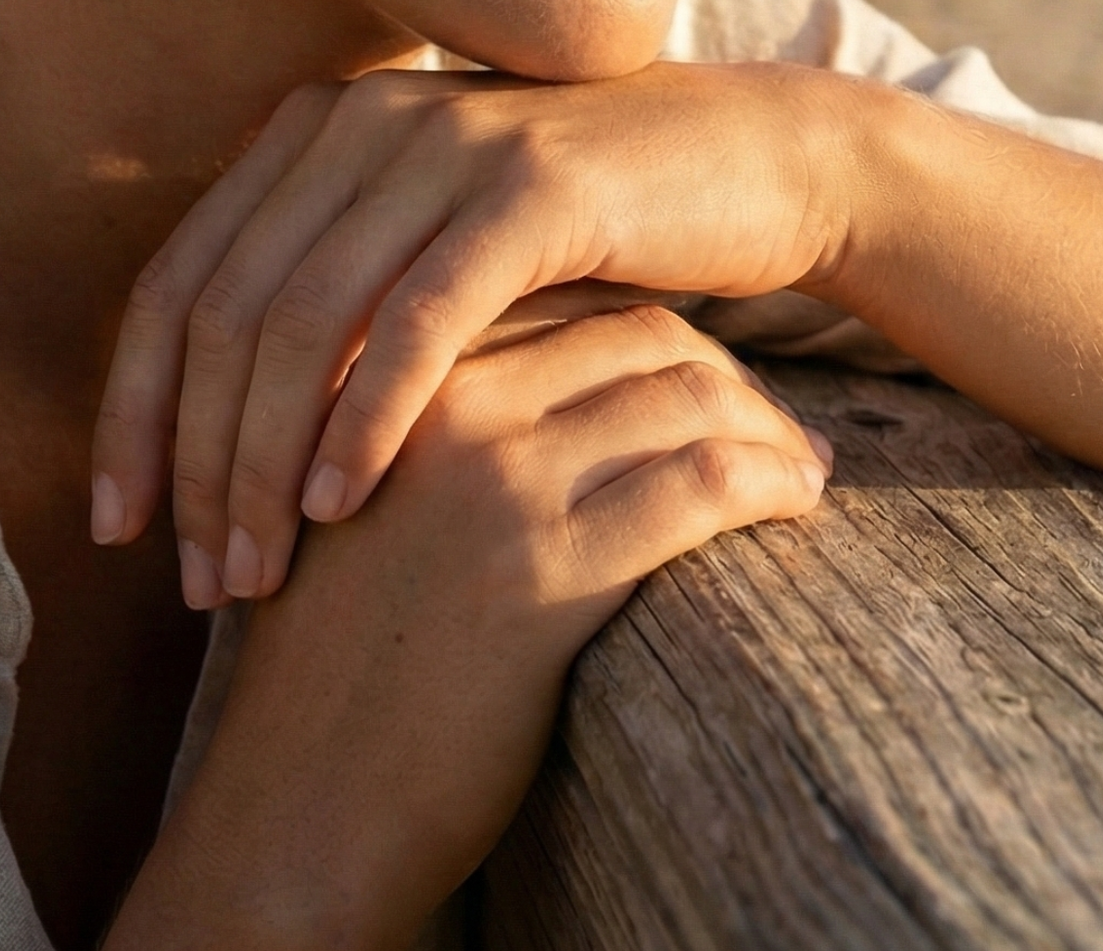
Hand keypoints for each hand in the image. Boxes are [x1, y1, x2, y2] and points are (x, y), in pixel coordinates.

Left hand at [90, 61, 857, 604]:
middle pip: (225, 309)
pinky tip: (341, 503)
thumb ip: (332, 286)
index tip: (116, 528)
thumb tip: (213, 411)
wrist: (746, 162)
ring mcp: (442, 145)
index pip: (179, 281)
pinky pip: (416, 318)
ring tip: (255, 571)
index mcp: (315, 130)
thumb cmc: (578, 232)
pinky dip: (366, 417)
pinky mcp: (528, 190)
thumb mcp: (430, 243)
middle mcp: (360, 120)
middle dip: (194, 461)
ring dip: (264, 461)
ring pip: (305, 321)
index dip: (132, 409)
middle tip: (195, 581)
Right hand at [107, 305, 827, 948]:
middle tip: (777, 427)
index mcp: (401, 372)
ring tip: (805, 469)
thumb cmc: (337, 663)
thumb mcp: (364, 501)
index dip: (659, 334)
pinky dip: (766, 481)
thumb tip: (577, 385)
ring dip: (766, 426)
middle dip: (727, 373)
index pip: (569, 297)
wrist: (297, 804)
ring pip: (682, 399)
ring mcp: (495, 483)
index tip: (712, 379)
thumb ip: (441, 424)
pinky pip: (697, 486)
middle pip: (637, 335)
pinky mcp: (545, 573)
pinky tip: (796, 501)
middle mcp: (446, 403)